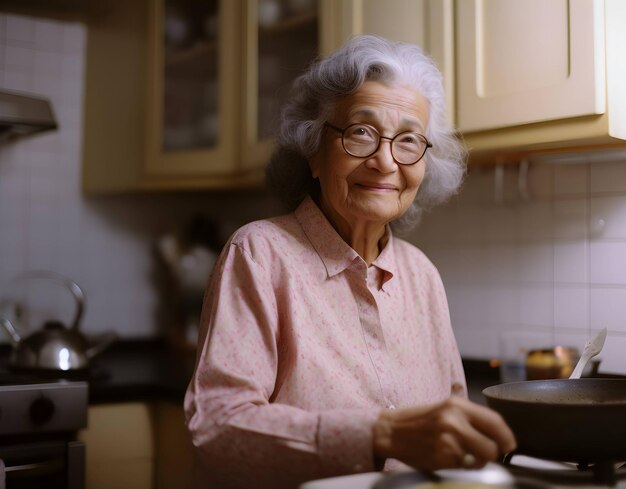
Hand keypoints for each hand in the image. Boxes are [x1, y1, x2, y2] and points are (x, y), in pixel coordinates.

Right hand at [372, 396, 515, 470]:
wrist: (391, 431)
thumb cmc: (419, 421)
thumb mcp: (444, 408)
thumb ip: (469, 417)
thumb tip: (498, 434)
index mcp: (457, 404)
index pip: (495, 421)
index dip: (506, 437)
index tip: (509, 445)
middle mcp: (454, 420)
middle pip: (492, 446)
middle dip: (492, 454)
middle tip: (483, 454)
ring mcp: (448, 439)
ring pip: (480, 460)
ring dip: (475, 462)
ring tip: (461, 456)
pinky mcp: (442, 457)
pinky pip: (463, 468)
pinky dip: (459, 467)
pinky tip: (446, 459)